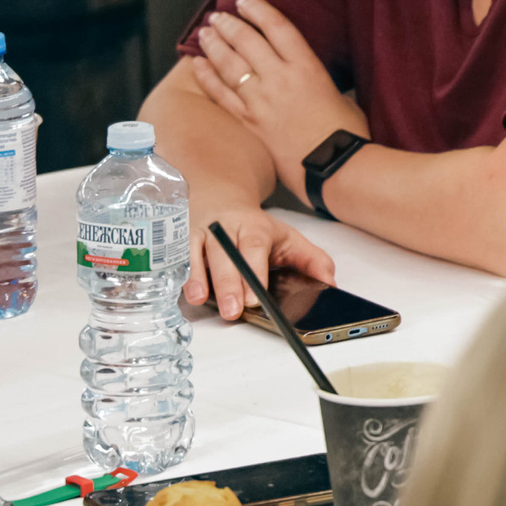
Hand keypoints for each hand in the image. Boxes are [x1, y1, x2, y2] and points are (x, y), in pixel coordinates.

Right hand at [184, 201, 337, 321]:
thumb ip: (311, 260)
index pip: (255, 247)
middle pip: (225, 255)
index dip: (253, 272)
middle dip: (228, 283)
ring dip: (198, 278)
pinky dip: (177, 273)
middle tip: (233, 310)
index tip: (254, 298)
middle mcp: (225, 228)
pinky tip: (180, 290)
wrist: (219, 195)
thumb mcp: (288, 237)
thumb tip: (329, 282)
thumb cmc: (253, 226)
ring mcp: (200, 233)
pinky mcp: (179, 240)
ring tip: (201, 299)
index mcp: (254, 227)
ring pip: (196, 253)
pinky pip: (175, 256)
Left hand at [188, 0, 362, 204]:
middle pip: (247, 42)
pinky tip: (198, 65)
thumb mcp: (341, 96)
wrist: (335, 169)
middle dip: (230, 25)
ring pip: (230, 65)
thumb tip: (309, 80)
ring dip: (215, 45)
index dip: (259, 11)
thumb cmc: (348, 135)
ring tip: (205, 33)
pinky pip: (222, 95)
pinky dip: (208, 77)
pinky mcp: (251, 123)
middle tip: (218, 15)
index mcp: (307, 67)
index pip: (278, 28)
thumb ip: (318, 83)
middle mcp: (280, 79)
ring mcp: (262, 101)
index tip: (246, 1)